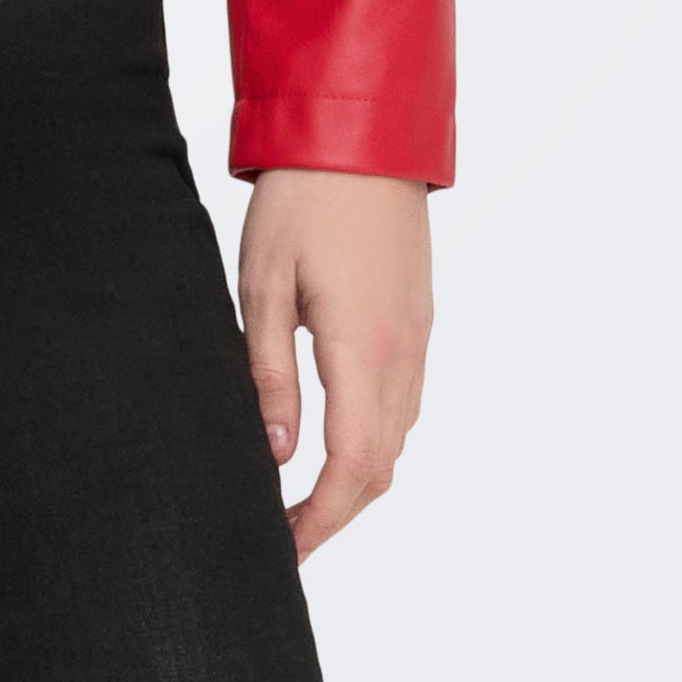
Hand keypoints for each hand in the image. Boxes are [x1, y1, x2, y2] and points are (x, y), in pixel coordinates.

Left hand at [237, 167, 431, 558]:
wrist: (364, 131)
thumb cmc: (303, 198)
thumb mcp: (263, 282)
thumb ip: (269, 372)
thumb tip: (276, 453)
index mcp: (364, 349)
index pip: (352, 467)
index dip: (320, 520)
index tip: (284, 549)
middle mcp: (404, 353)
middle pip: (381, 466)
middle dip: (336, 512)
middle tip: (284, 537)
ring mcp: (418, 336)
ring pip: (397, 437)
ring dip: (356, 478)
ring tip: (300, 497)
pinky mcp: (417, 319)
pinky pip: (404, 402)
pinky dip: (373, 438)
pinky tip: (332, 437)